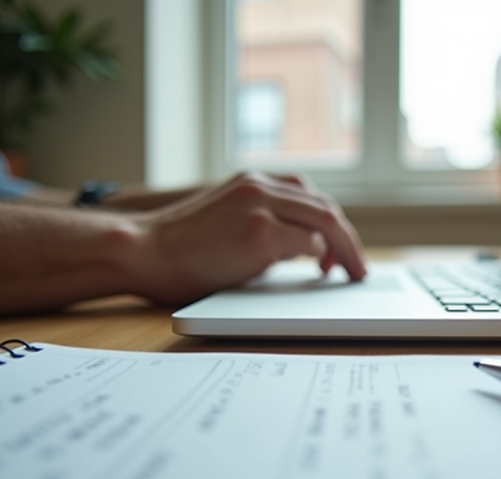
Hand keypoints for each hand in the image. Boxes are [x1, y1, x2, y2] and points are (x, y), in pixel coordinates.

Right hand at [125, 172, 367, 304]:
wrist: (144, 251)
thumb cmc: (178, 248)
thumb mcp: (225, 221)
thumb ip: (261, 223)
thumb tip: (302, 248)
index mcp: (252, 182)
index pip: (308, 194)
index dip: (331, 221)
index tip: (337, 247)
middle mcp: (259, 188)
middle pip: (325, 208)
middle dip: (348, 239)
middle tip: (357, 267)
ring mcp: (260, 207)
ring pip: (325, 222)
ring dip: (344, 250)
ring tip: (350, 273)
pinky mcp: (260, 233)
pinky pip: (309, 246)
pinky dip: (317, 260)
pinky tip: (315, 274)